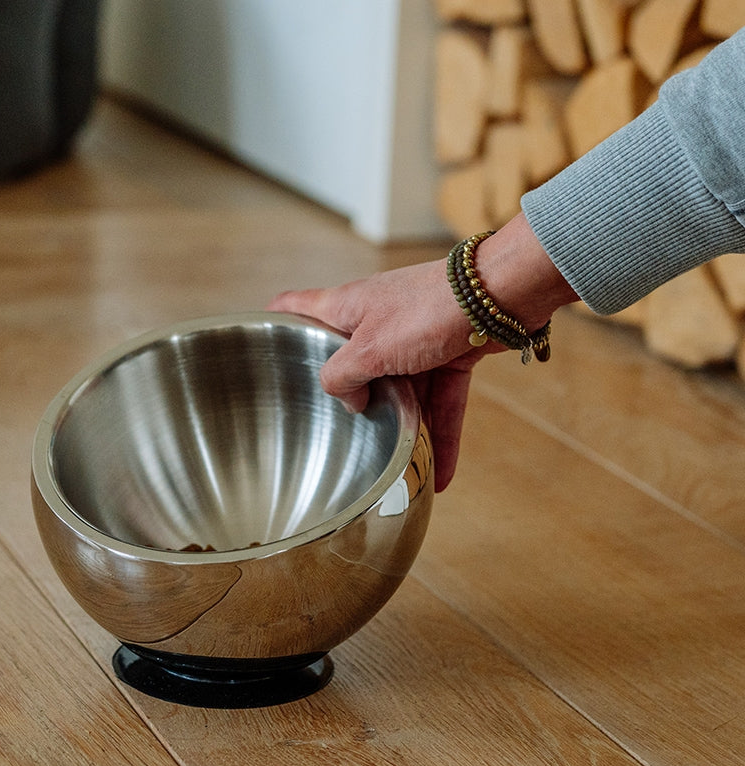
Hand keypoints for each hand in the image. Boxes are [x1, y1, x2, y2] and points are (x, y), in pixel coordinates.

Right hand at [267, 258, 494, 491]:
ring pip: (399, 387)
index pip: (297, 306)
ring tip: (396, 466)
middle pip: (351, 358)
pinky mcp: (448, 351)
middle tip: (336, 425)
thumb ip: (344, 376)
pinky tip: (441, 473)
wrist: (501, 292)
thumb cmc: (429, 307)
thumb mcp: (370, 347)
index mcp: (347, 308)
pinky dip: (441, 433)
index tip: (263, 343)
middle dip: (348, 392)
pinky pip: (439, 400)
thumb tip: (346, 400)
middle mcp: (376, 320)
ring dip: (403, 425)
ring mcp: (413, 336)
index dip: (277, 320)